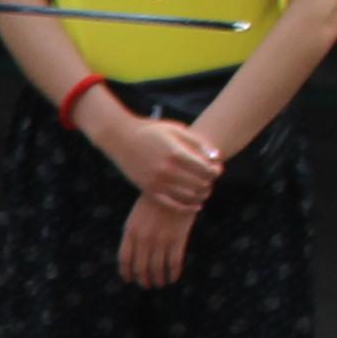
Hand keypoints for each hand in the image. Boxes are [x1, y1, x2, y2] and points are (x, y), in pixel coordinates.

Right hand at [89, 93, 225, 214]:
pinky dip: (186, 207)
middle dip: (209, 183)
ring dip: (201, 195)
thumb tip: (217, 157)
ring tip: (203, 190)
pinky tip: (196, 205)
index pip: (205, 169)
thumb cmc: (151, 130)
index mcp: (175, 153)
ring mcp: (156, 181)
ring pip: (188, 196)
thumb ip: (198, 143)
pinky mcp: (148, 189)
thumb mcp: (176, 130)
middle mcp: (166, 169)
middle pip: (199, 184)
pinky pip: (171, 205)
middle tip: (210, 180)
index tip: (216, 169)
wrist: (120, 137)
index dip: (215, 171)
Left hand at [116, 196, 199, 291]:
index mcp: (130, 231)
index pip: (124, 260)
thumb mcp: (136, 217)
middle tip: (147, 285)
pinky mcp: (178, 238)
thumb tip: (131, 258)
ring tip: (160, 283)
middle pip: (140, 268)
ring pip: (157, 269)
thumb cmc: (154, 202)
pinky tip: (173, 278)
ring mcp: (161, 239)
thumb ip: (132, 236)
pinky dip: (173, 274)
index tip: (130, 280)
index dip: (127, 273)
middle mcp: (144, 238)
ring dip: (158, 280)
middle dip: (143, 280)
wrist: (176, 187)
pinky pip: (174, 263)